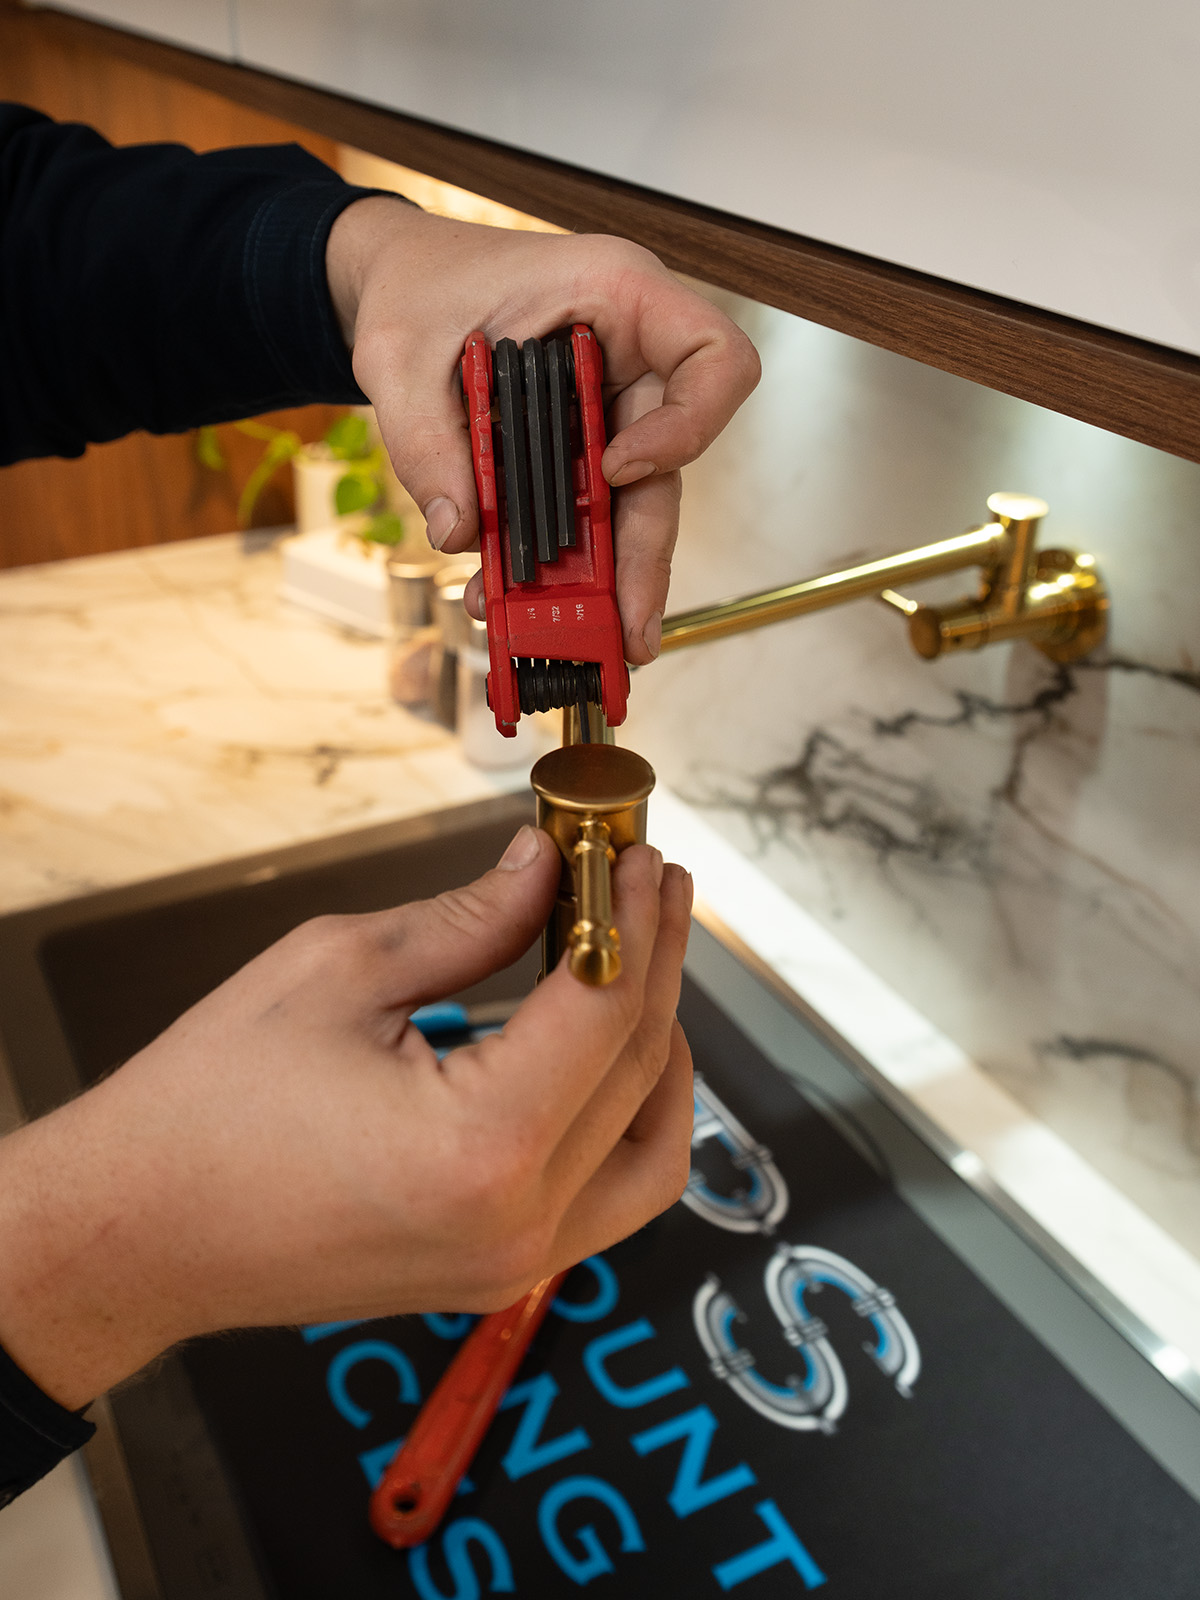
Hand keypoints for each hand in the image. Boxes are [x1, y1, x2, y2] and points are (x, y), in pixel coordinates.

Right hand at [0, 827, 692, 1410]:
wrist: (135, 1230)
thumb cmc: (206, 1106)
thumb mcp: (339, 970)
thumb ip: (469, 918)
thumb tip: (543, 866)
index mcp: (482, 1146)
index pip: (605, 1004)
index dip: (632, 913)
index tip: (634, 851)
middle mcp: (518, 1224)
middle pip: (639, 1068)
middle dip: (655, 958)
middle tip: (647, 880)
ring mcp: (513, 1264)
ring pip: (652, 1150)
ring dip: (662, 1046)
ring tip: (646, 957)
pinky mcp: (497, 1272)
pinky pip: (610, 1197)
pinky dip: (629, 1118)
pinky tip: (610, 1051)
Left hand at [326, 197, 759, 663]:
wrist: (397, 285)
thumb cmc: (417, 287)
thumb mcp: (399, 357)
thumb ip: (424, 441)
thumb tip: (459, 532)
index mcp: (618, 293)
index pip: (714, 356)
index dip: (689, 426)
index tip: (617, 472)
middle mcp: (631, 355)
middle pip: (672, 462)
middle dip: (645, 555)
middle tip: (628, 632)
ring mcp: (611, 406)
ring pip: (632, 504)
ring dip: (602, 576)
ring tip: (572, 636)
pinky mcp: (583, 448)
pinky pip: (586, 513)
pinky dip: (556, 563)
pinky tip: (515, 599)